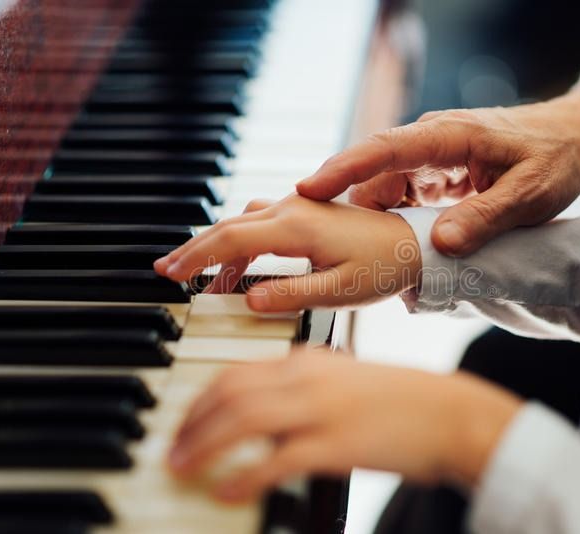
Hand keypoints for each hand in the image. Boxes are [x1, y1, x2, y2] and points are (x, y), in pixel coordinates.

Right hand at [153, 194, 421, 311]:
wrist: (413, 242)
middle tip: (166, 271)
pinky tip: (238, 269)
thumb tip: (248, 300)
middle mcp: (292, 208)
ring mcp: (298, 206)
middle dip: (195, 249)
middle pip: (229, 226)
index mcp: (297, 228)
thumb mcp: (340, 291)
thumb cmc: (384, 267)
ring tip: (197, 277)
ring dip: (217, 247)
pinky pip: (261, 222)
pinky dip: (240, 243)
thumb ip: (292, 294)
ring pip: (242, 222)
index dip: (197, 257)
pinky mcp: (306, 210)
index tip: (169, 274)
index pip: (232, 240)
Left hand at [168, 348, 521, 502]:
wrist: (450, 413)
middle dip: (191, 421)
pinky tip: (226, 492)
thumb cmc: (400, 401)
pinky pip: (276, 460)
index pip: (236, 370)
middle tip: (173, 449)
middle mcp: (308, 379)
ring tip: (183, 468)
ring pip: (243, 418)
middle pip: (230, 391)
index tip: (184, 421)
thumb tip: (263, 417)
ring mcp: (322, 410)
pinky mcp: (337, 444)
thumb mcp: (345, 382)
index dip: (200, 399)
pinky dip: (243, 476)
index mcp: (308, 361)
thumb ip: (303, 390)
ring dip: (204, 444)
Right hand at [296, 72, 579, 255]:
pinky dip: (391, 223)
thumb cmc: (555, 157)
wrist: (575, 139)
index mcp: (449, 136)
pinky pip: (400, 198)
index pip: (384, 148)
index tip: (308, 189)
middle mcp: (431, 142)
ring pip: (383, 190)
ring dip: (369, 221)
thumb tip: (441, 244)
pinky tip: (388, 248)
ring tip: (353, 255)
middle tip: (323, 246)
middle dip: (346, 207)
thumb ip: (485, 217)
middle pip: (374, 175)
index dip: (343, 168)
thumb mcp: (530, 194)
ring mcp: (430, 159)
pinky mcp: (435, 176)